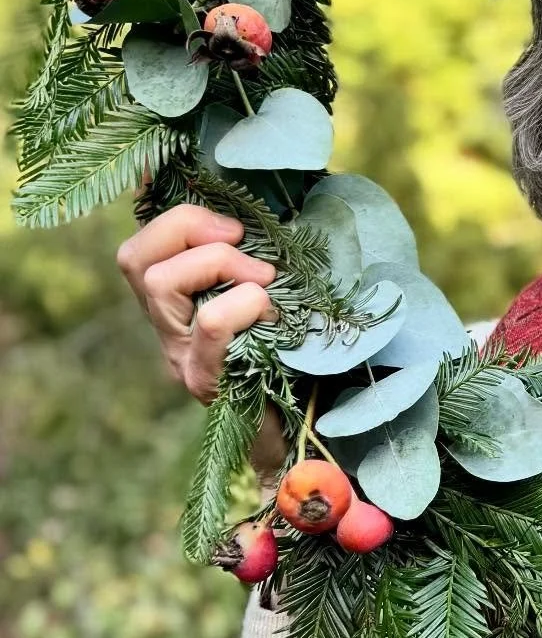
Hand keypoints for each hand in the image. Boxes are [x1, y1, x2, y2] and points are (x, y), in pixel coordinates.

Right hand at [118, 204, 287, 474]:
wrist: (309, 429)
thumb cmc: (297, 350)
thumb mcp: (273, 291)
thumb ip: (256, 255)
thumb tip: (259, 208)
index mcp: (179, 302)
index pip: (138, 248)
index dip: (168, 215)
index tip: (228, 212)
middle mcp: (168, 329)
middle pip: (135, 259)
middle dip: (192, 230)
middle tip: (246, 244)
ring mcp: (180, 357)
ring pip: (161, 283)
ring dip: (222, 263)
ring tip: (266, 283)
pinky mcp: (205, 380)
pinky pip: (212, 322)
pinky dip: (247, 303)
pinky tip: (274, 315)